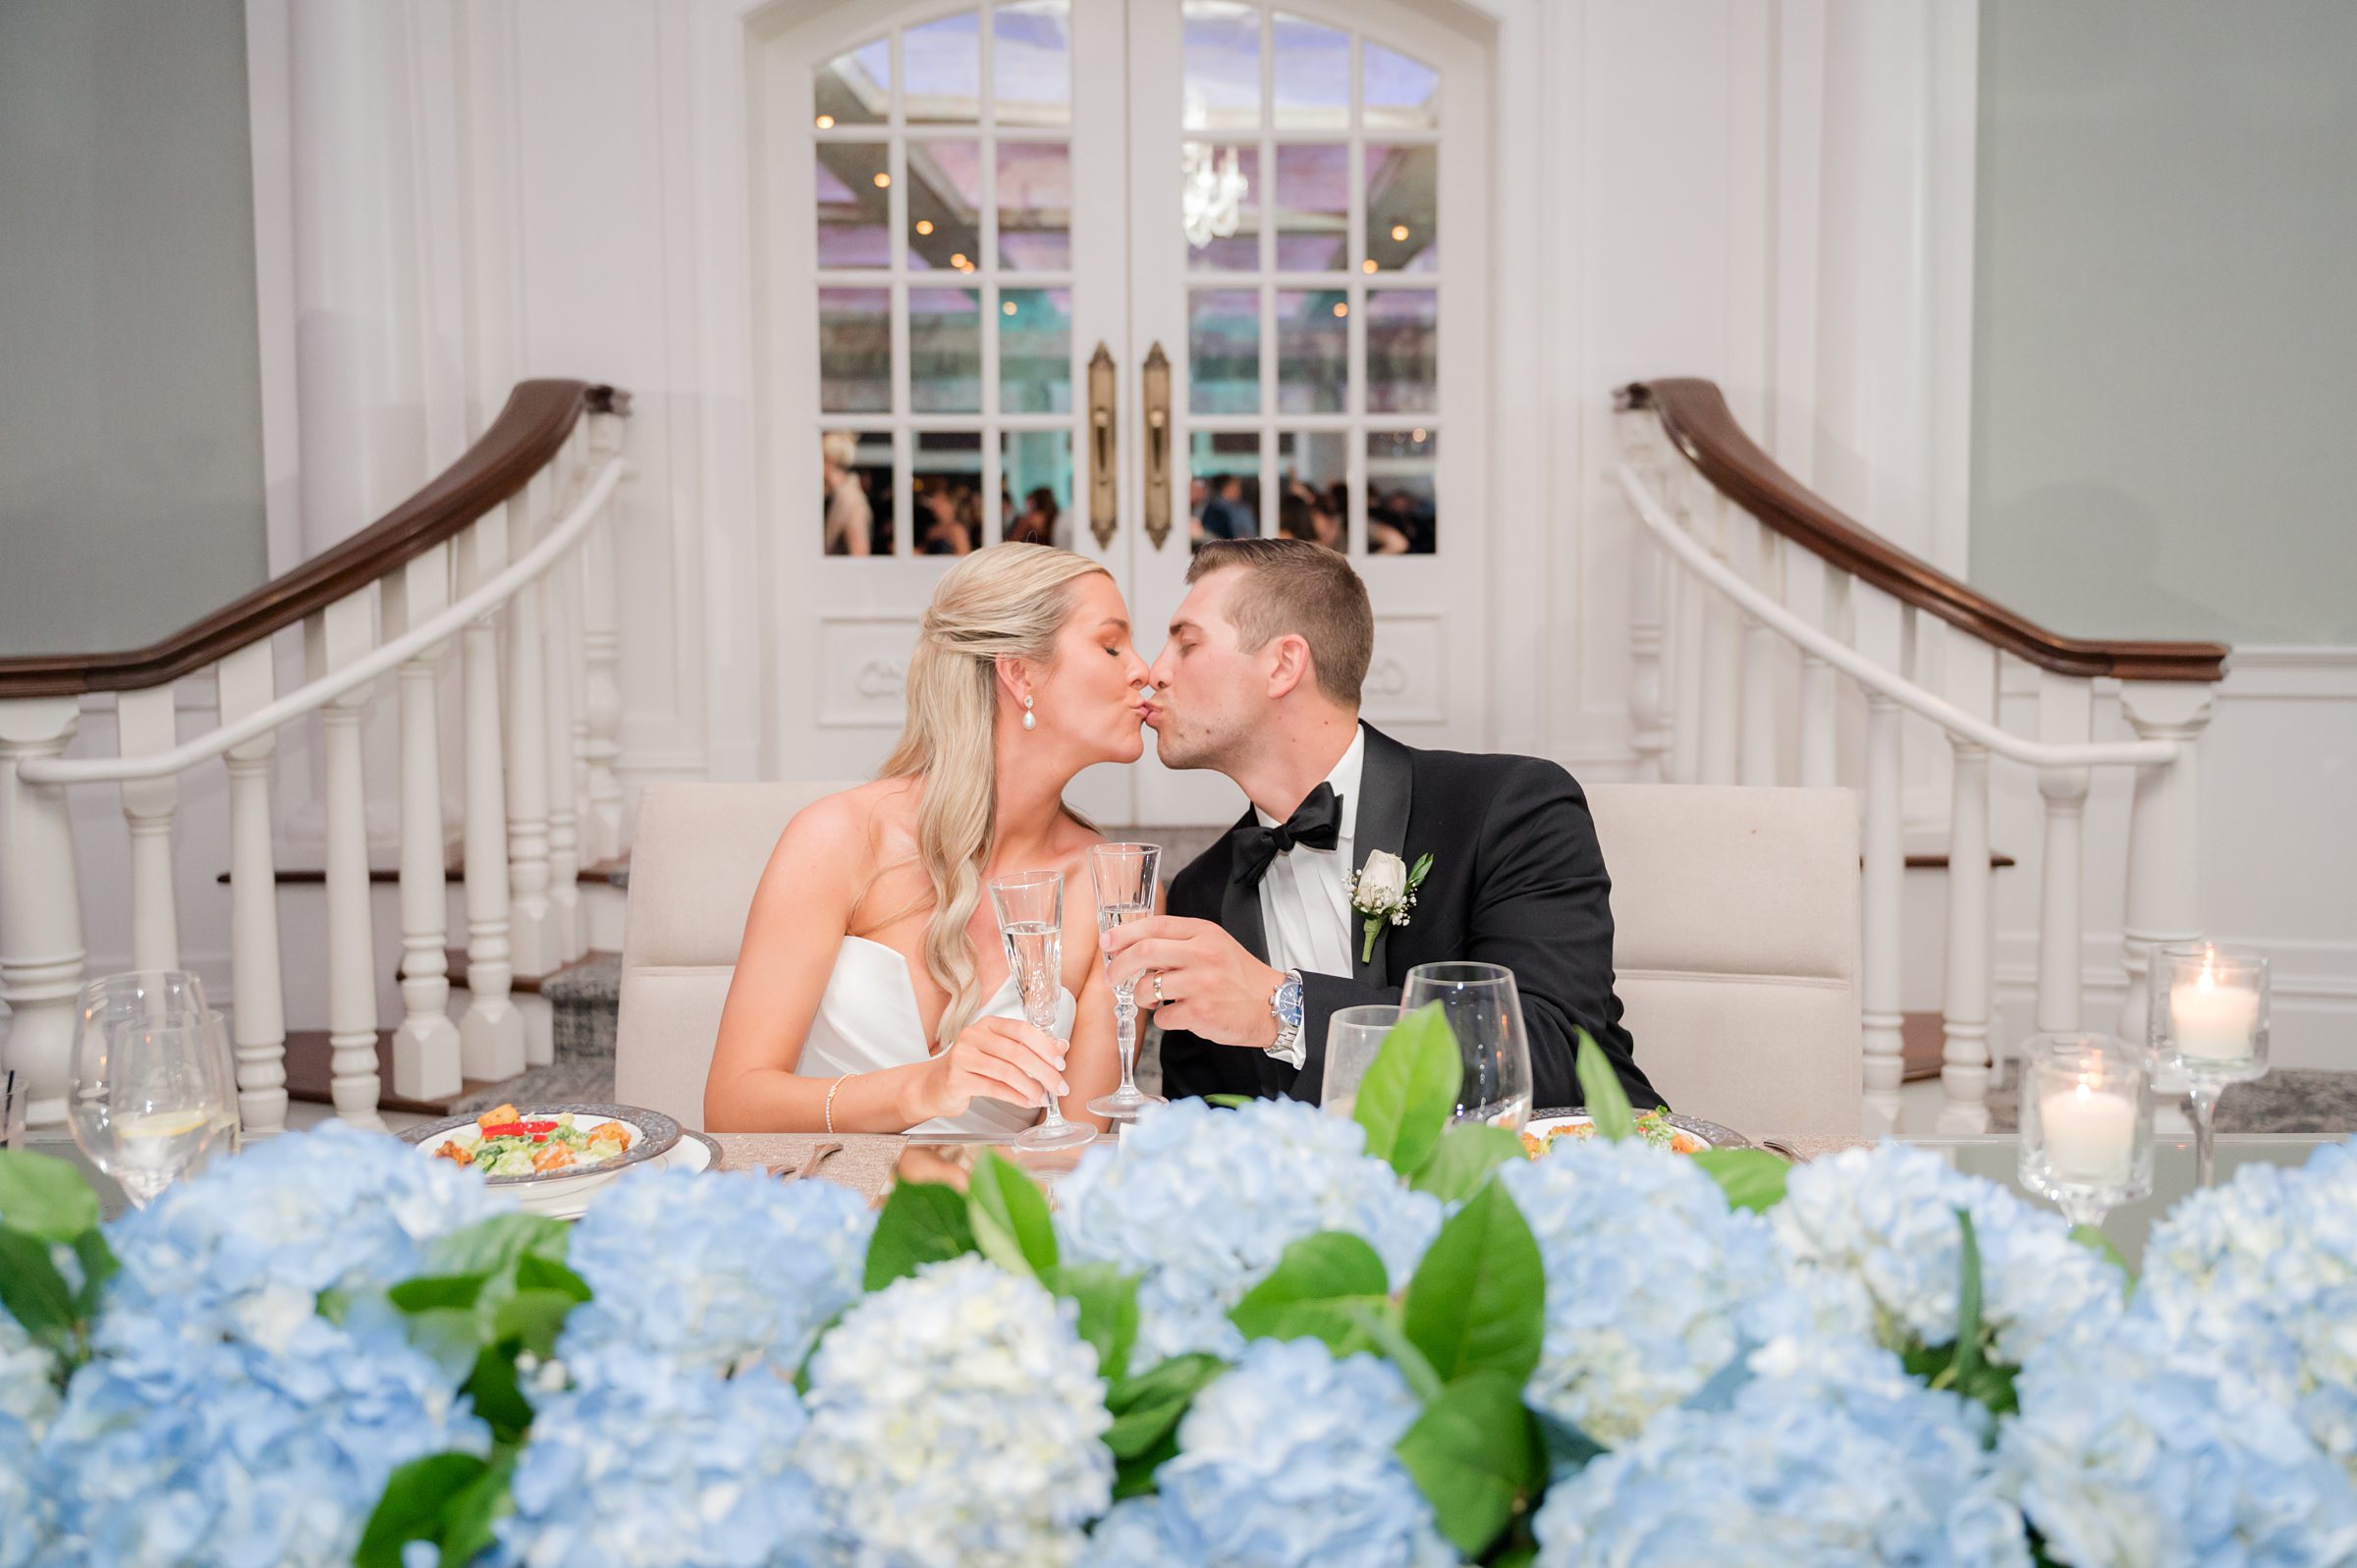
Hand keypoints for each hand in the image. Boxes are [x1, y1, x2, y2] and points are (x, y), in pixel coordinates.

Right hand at [913, 1016, 1068, 1120]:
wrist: (934, 1085)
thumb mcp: (1000, 1053)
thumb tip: (1061, 1046)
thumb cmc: (971, 1068)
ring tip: (1043, 1098)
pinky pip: (994, 1088)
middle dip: (1044, 1072)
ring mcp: (963, 1056)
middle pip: (1017, 1052)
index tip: (1061, 1063)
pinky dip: (1016, 1097)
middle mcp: (974, 1036)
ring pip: (1006, 1072)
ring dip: (1031, 1088)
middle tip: (1059, 1086)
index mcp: (988, 1024)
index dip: (1045, 1047)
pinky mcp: (957, 1079)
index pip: (1022, 1030)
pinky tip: (1027, 1102)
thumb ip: (1029, 1048)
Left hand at [1102, 915, 1281, 1048]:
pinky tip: (1177, 1015)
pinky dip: (1162, 1019)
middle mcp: (1202, 954)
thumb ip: (1179, 942)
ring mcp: (1201, 984)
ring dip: (1139, 997)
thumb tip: (1133, 949)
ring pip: (1147, 987)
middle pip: (1143, 952)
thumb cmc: (1238, 976)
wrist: (1272, 1004)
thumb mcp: (1214, 945)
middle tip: (1110, 977)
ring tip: (1149, 1000)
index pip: (1155, 925)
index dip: (1124, 933)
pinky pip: (1162, 1018)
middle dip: (1118, 966)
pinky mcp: (1201, 1012)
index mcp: (1203, 933)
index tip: (1106, 942)